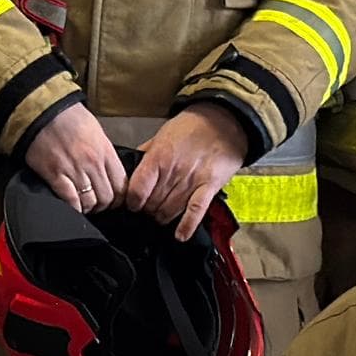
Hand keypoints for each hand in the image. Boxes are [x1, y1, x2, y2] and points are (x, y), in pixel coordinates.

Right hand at [19, 100, 124, 212]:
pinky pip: (71, 200)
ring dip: (88, 208)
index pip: (122, 185)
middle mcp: (92, 162)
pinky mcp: (55, 175)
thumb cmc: (67, 117)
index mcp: (104, 151)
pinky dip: (73, 208)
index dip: (119, 198)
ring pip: (90, 202)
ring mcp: (74, 170)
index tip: (114, 200)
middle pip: (107, 197)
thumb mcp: (96, 132)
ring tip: (83, 206)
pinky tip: (71, 206)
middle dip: (103, 205)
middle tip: (97, 205)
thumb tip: (108, 171)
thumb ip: (104, 153)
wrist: (42, 111)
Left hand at [123, 106, 249, 231]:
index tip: (132, 204)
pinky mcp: (210, 187)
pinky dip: (187, 225)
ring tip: (160, 216)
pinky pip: (196, 210)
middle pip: (153, 203)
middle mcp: (174, 170)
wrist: (224, 120)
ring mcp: (192, 180)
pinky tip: (180, 235)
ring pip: (170, 210)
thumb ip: (147, 153)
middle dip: (147, 211)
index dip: (132, 201)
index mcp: (158, 156)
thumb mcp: (162, 134)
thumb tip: (132, 166)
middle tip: (147, 210)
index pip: (137, 189)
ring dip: (162, 217)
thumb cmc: (192, 126)